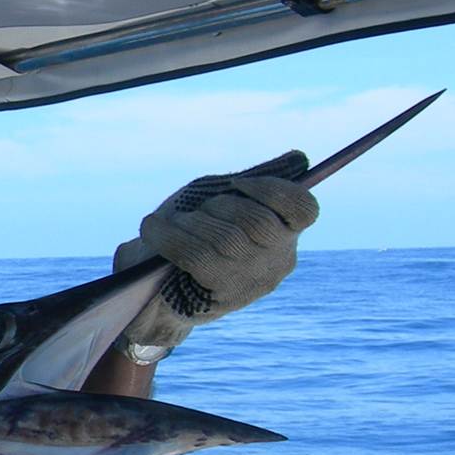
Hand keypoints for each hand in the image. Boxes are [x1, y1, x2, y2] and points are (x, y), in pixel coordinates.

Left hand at [113, 151, 319, 352]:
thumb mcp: (221, 205)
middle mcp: (277, 260)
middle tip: (196, 209)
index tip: (237, 183)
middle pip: (258, 222)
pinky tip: (152, 227)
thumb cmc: (192, 235)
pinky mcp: (221, 297)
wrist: (153, 287)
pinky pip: (198, 257)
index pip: (302, 210)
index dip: (273, 189)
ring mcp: (252, 281)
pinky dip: (169, 235)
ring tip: (170, 221)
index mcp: (285, 233)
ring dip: (191, 222)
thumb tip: (299, 158)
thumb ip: (252, 185)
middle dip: (219, 206)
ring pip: (228, 240)